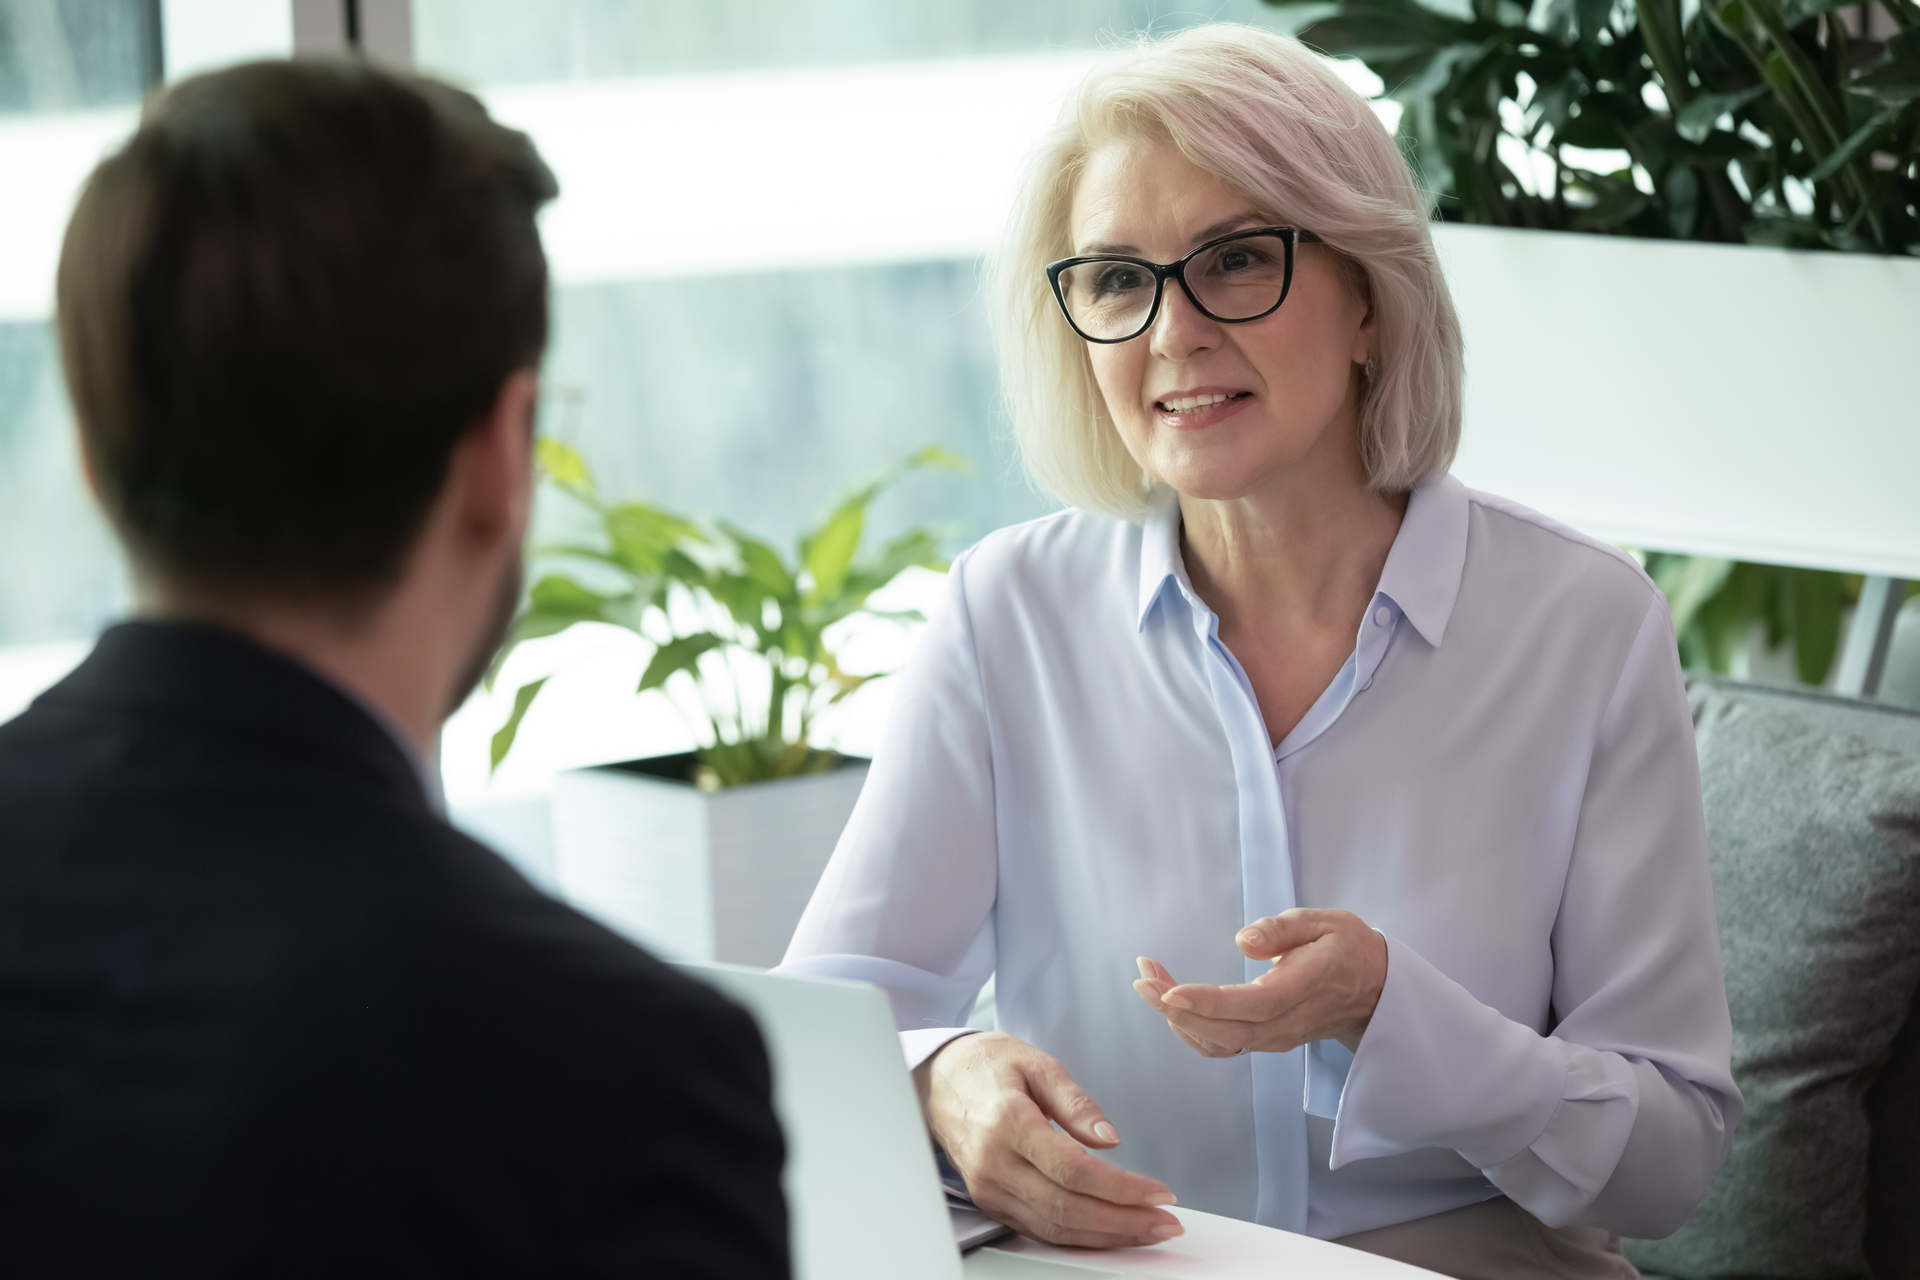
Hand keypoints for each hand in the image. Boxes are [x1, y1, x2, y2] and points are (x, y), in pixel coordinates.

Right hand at [913, 1031, 1183, 1248]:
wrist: (937, 1081)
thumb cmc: (987, 1066)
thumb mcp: (1037, 1064)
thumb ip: (1076, 1103)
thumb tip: (1109, 1138)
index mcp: (1008, 1123)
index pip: (1073, 1171)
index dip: (1121, 1189)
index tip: (1159, 1192)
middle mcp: (994, 1164)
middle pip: (1067, 1209)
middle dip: (1124, 1223)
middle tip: (1167, 1223)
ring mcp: (989, 1189)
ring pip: (1055, 1228)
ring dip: (1108, 1237)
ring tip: (1149, 1231)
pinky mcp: (990, 1202)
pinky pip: (1040, 1230)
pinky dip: (1080, 1236)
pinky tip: (1111, 1231)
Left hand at [1133, 909, 1387, 1056]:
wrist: (1374, 989)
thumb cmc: (1347, 948)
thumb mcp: (1326, 921)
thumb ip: (1285, 928)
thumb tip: (1244, 941)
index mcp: (1305, 987)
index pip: (1254, 1005)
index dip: (1209, 1003)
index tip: (1170, 991)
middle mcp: (1288, 1022)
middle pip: (1228, 1031)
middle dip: (1178, 1010)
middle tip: (1143, 980)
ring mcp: (1277, 1038)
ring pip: (1222, 1043)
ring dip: (1178, 1019)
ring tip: (1149, 983)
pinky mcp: (1267, 1041)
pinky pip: (1224, 1048)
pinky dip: (1191, 1032)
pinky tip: (1172, 1006)